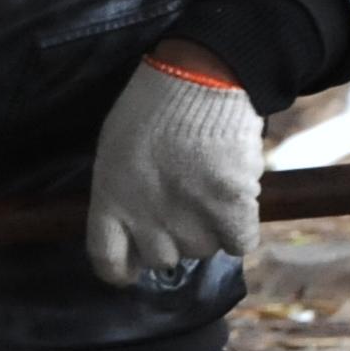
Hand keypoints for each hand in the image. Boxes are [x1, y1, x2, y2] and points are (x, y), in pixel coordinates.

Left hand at [83, 52, 261, 285]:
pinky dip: (242, 229)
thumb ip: (120, 193)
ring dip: (210, 230)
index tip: (133, 269)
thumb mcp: (114, 152)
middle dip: (173, 240)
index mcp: (110, 202)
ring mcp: (189, 215)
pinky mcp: (230, 205)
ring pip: (203, 250)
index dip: (121, 271)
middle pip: (162, 259)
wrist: (198, 80)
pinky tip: (237, 204)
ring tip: (209, 193)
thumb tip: (132, 224)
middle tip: (183, 208)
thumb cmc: (152, 109)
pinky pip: (240, 242)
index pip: (107, 261)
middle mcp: (146, 218)